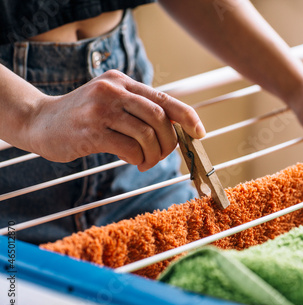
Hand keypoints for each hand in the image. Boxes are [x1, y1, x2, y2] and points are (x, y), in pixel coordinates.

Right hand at [27, 70, 204, 170]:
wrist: (40, 122)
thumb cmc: (84, 116)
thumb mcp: (111, 102)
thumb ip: (138, 110)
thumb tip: (176, 130)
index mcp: (122, 81)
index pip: (163, 98)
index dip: (187, 116)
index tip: (200, 132)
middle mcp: (113, 90)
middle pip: (160, 118)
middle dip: (169, 142)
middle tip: (162, 155)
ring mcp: (100, 109)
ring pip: (147, 134)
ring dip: (153, 154)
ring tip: (147, 162)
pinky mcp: (91, 131)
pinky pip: (129, 148)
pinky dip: (138, 159)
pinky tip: (134, 161)